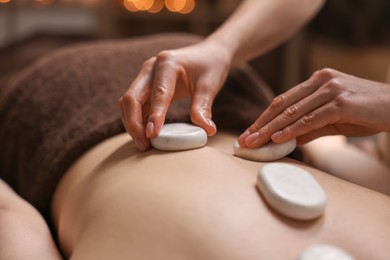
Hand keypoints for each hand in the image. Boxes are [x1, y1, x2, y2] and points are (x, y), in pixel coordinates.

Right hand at [119, 41, 230, 150]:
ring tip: (144, 145)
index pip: (158, 92)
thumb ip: (204, 107)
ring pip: (128, 102)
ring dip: (132, 124)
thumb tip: (207, 130)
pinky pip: (134, 105)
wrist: (209, 53)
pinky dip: (136, 121)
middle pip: (132, 97)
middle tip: (144, 145)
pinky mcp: (145, 86)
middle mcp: (151, 68)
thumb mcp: (210, 85)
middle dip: (134, 123)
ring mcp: (145, 76)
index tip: (152, 135)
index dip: (154, 115)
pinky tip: (144, 136)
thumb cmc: (210, 66)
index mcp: (168, 62)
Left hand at [238, 68, 389, 146]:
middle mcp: (321, 80)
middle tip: (245, 140)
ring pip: (293, 111)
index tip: (249, 132)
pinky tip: (278, 139)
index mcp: (316, 80)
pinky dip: (293, 130)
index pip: (282, 100)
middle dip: (261, 124)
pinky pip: (311, 118)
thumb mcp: (332, 120)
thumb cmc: (365, 112)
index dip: (263, 117)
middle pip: (282, 104)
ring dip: (271, 129)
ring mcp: (331, 89)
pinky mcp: (341, 102)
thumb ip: (310, 127)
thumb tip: (286, 140)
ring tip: (255, 142)